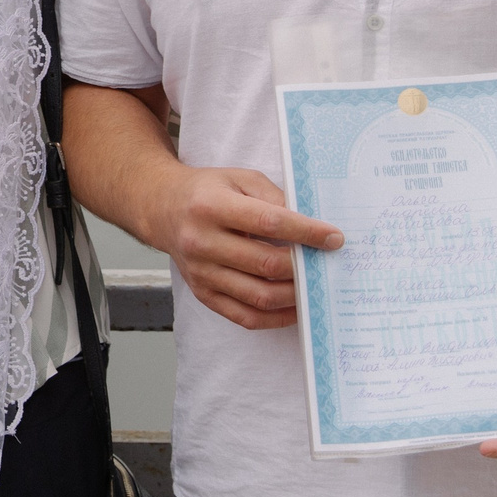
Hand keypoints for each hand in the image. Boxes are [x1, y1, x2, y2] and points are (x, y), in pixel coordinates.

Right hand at [146, 165, 342, 329]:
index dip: (306, 232)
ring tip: (314, 285)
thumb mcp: (239, 179)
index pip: (268, 222)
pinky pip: (245, 317)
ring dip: (294, 294)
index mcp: (211, 206)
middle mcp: (201, 241)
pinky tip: (295, 306)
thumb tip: (310, 225)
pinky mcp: (203, 293)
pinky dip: (276, 318)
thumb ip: (274, 197)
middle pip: (265, 263)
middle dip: (304, 266)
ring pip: (258, 296)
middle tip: (327, 263)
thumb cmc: (206, 192)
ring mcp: (201, 273)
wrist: (162, 209)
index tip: (334, 237)